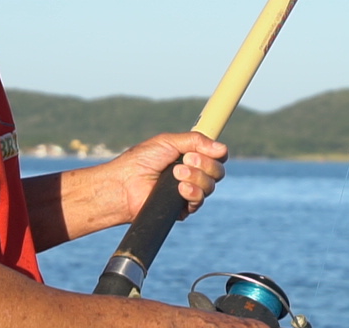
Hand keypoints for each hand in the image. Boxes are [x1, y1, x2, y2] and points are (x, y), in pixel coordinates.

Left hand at [109, 132, 228, 222]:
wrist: (125, 183)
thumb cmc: (141, 160)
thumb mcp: (168, 142)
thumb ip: (196, 141)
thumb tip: (223, 148)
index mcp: (190, 156)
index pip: (217, 156)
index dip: (217, 153)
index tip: (210, 149)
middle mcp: (193, 174)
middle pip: (218, 171)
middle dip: (206, 164)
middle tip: (186, 159)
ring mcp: (189, 191)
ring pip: (211, 186)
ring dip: (197, 177)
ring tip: (176, 173)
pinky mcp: (183, 208)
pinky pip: (199, 201)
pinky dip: (193, 193)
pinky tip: (180, 189)